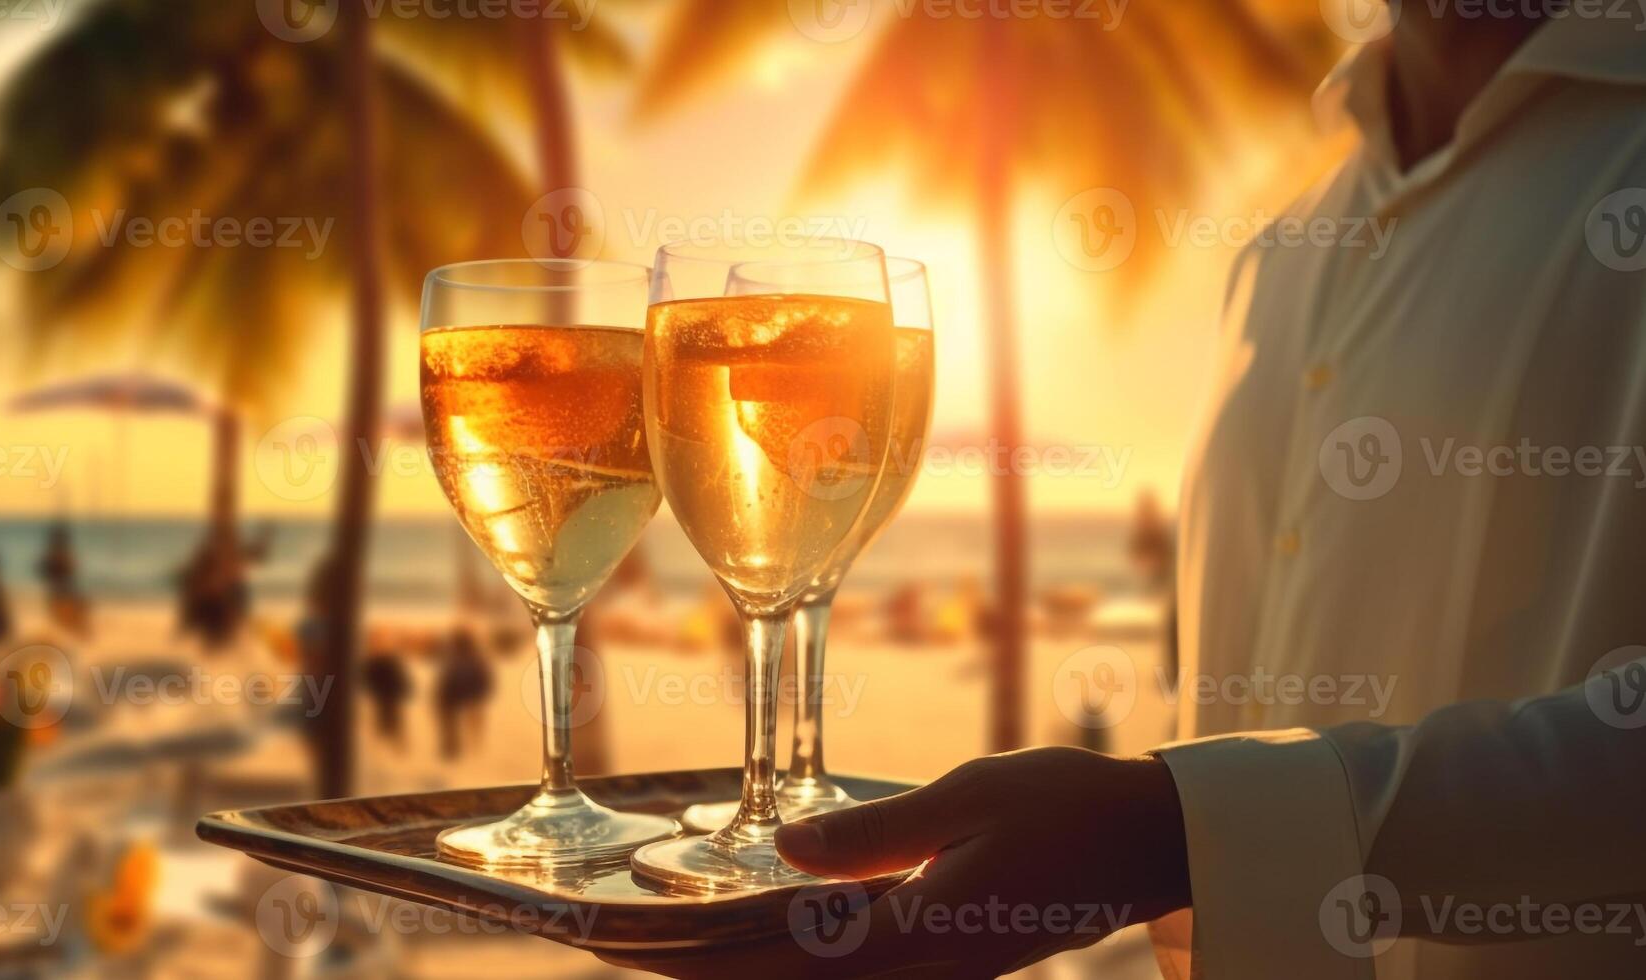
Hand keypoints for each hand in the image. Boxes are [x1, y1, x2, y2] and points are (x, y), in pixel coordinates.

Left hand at [601, 747, 1189, 978]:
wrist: (1151, 841)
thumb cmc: (1067, 808)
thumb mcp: (966, 799)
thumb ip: (872, 834)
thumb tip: (788, 849)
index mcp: (913, 935)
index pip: (776, 959)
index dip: (693, 955)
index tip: (622, 944)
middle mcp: (918, 968)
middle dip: (697, 965)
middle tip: (615, 944)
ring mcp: (935, 969)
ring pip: (814, 978)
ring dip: (739, 962)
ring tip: (670, 940)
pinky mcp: (949, 955)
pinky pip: (850, 965)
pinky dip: (792, 952)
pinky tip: (766, 929)